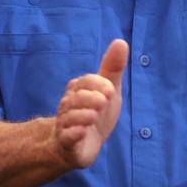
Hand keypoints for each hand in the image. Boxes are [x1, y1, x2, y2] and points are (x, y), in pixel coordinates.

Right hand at [54, 39, 126, 168]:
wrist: (82, 145)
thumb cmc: (96, 113)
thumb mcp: (108, 90)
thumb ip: (112, 69)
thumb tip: (120, 41)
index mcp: (79, 90)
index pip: (86, 81)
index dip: (99, 84)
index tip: (111, 90)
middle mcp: (69, 106)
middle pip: (75, 98)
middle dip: (90, 99)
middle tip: (104, 101)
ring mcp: (66, 125)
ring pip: (69, 117)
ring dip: (83, 115)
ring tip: (94, 116)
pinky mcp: (67, 143)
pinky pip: (66, 137)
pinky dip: (74, 133)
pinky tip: (82, 131)